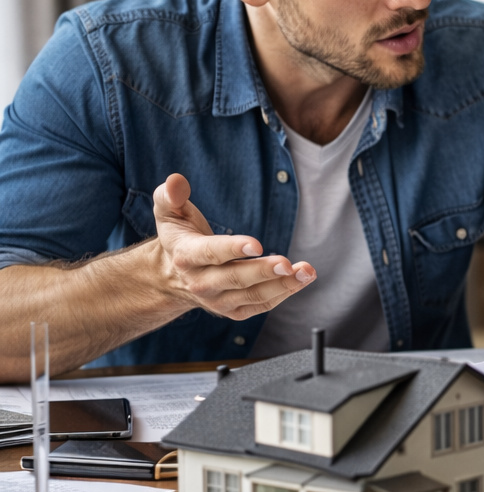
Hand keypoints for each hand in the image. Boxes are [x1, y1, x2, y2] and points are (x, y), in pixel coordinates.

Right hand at [154, 173, 314, 319]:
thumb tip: (176, 181)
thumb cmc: (179, 237)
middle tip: (287, 263)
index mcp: (185, 256)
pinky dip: (284, 293)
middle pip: (235, 279)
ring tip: (307, 271)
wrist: (172, 276)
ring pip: (253, 296)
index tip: (257, 244)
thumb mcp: (168, 212)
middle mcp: (200, 282)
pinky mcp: (233, 310)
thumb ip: (170, 195)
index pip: (209, 253)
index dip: (232, 249)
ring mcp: (217, 300)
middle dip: (263, 271)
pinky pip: (261, 305)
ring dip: (283, 285)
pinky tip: (301, 279)